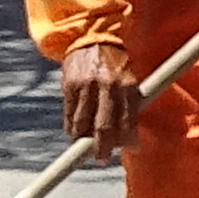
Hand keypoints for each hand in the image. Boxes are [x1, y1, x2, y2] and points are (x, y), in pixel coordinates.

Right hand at [57, 38, 142, 155]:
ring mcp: (86, 86)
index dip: (127, 139)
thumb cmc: (115, 64)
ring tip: (86, 142)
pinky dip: (72, 126)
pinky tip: (75, 130)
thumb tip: (127, 138)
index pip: (127, 121)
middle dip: (103, 148)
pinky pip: (70, 115)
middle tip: (102, 158)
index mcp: (127, 84)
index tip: (129, 149)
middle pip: (104, 127)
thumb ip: (129, 104)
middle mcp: (107, 86)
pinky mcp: (69, 86)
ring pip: (83, 124)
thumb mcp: (129, 79)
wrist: (92, 38)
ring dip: (84, 138)